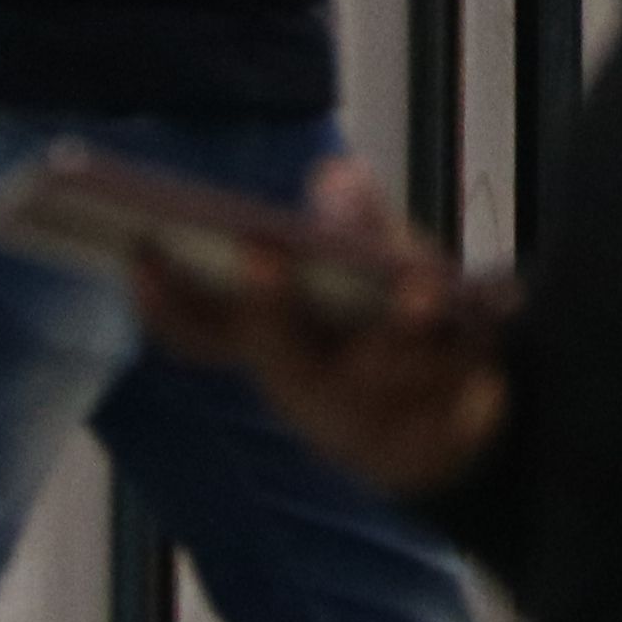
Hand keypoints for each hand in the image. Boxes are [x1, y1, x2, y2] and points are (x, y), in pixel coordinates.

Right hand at [126, 159, 507, 498]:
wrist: (451, 430)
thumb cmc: (384, 326)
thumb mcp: (370, 261)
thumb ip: (356, 217)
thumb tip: (336, 179)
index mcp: (267, 342)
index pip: (199, 330)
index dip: (163, 300)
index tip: (138, 251)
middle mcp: (302, 386)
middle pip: (276, 352)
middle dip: (269, 304)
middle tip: (261, 253)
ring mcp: (365, 421)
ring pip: (374, 375)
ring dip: (395, 333)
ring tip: (416, 290)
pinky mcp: (431, 443)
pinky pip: (447, 403)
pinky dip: (466, 359)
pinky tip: (483, 318)